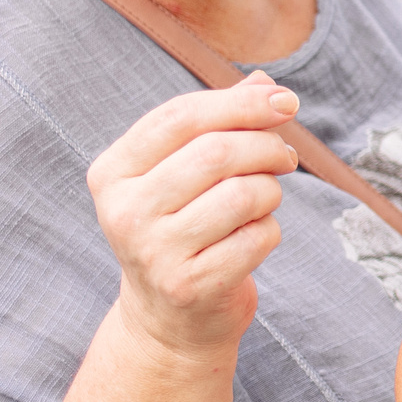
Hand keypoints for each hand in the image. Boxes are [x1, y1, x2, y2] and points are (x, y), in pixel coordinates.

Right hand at [87, 72, 300, 362]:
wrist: (170, 318)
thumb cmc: (185, 225)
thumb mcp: (187, 171)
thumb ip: (220, 122)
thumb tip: (265, 83)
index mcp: (113, 172)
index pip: (180, 116)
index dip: (240, 102)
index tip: (287, 101)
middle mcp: (124, 211)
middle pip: (216, 152)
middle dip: (267, 146)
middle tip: (286, 157)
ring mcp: (153, 252)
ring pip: (243, 194)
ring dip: (271, 191)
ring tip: (266, 200)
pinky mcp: (189, 285)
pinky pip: (258, 238)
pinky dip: (270, 231)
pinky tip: (253, 239)